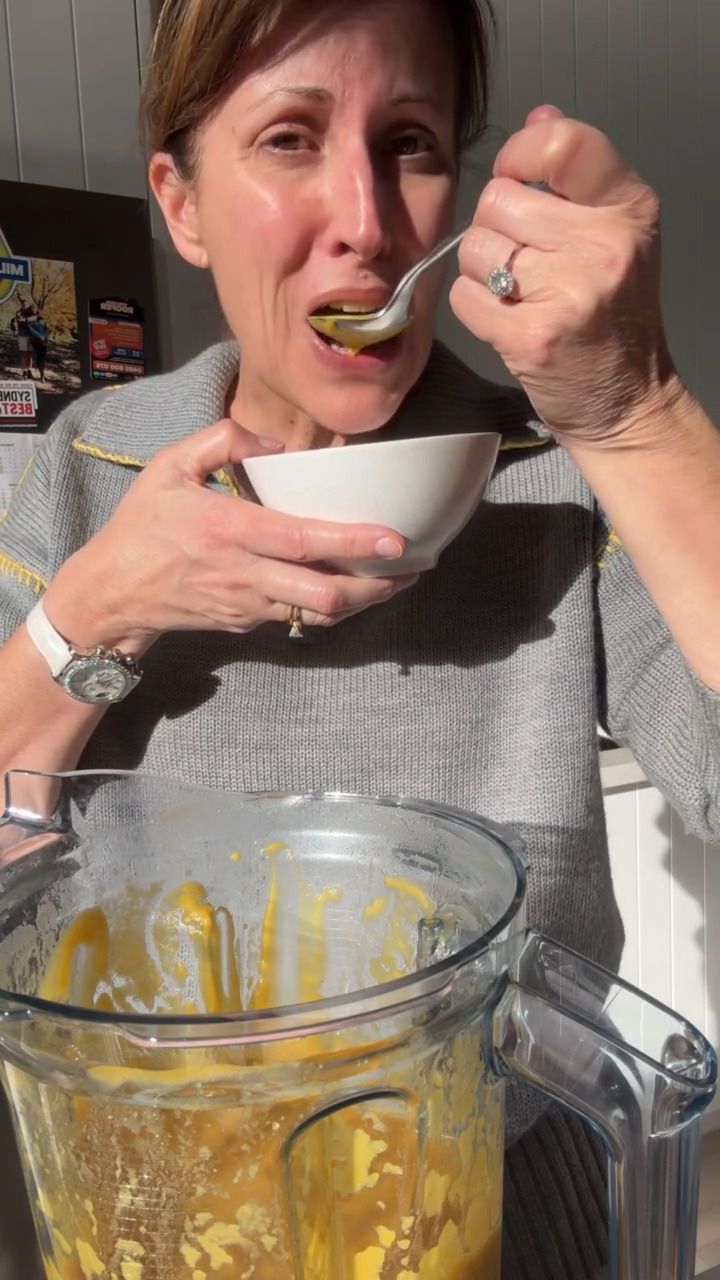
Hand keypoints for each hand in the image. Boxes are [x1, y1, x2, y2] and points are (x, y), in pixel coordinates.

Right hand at [44, 419, 415, 651]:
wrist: (111, 594)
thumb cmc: (142, 526)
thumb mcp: (168, 467)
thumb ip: (221, 441)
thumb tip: (275, 442)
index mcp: (227, 530)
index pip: (302, 541)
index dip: (353, 544)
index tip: (395, 538)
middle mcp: (243, 574)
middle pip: (324, 594)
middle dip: (377, 585)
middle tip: (414, 565)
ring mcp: (247, 606)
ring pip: (319, 615)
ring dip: (364, 600)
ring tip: (396, 578)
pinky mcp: (247, 624)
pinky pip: (299, 617)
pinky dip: (331, 605)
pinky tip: (353, 586)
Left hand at [450, 107, 676, 444]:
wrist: (627, 404)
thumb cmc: (614, 320)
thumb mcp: (613, 237)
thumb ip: (575, 176)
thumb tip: (539, 115)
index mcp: (629, 208)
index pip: (561, 143)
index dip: (519, 154)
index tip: (516, 181)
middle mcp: (603, 245)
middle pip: (498, 199)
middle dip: (494, 230)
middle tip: (522, 264)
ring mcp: (569, 293)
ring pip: (474, 247)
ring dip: (480, 272)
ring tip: (516, 295)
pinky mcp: (531, 337)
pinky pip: (464, 297)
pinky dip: (473, 310)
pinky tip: (506, 322)